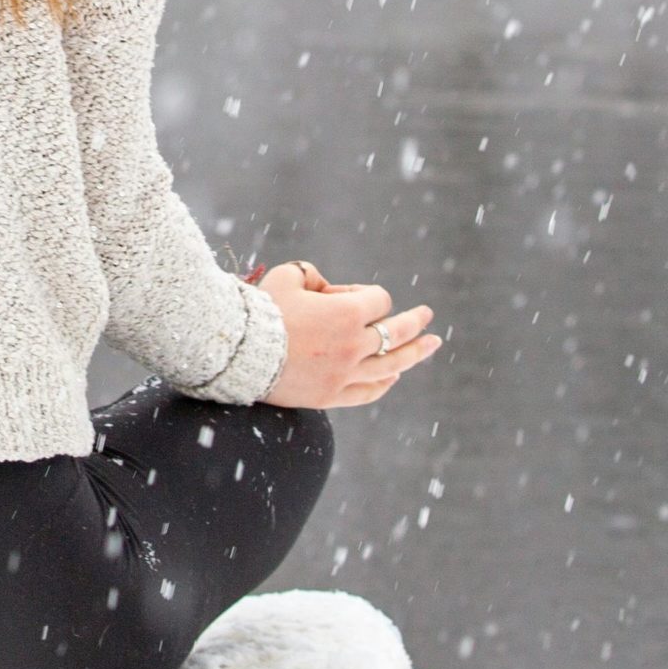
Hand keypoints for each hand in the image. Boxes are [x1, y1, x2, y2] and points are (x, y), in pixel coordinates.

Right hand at [258, 259, 442, 408]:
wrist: (236, 351)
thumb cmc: (260, 309)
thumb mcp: (285, 277)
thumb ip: (312, 273)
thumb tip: (326, 287)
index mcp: (346, 313)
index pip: (378, 301)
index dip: (364, 294)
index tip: (342, 295)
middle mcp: (354, 345)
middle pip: (396, 331)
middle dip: (414, 320)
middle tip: (427, 316)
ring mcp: (346, 373)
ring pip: (393, 364)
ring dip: (415, 352)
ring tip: (431, 344)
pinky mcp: (332, 394)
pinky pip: (369, 390)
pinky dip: (385, 382)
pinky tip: (396, 374)